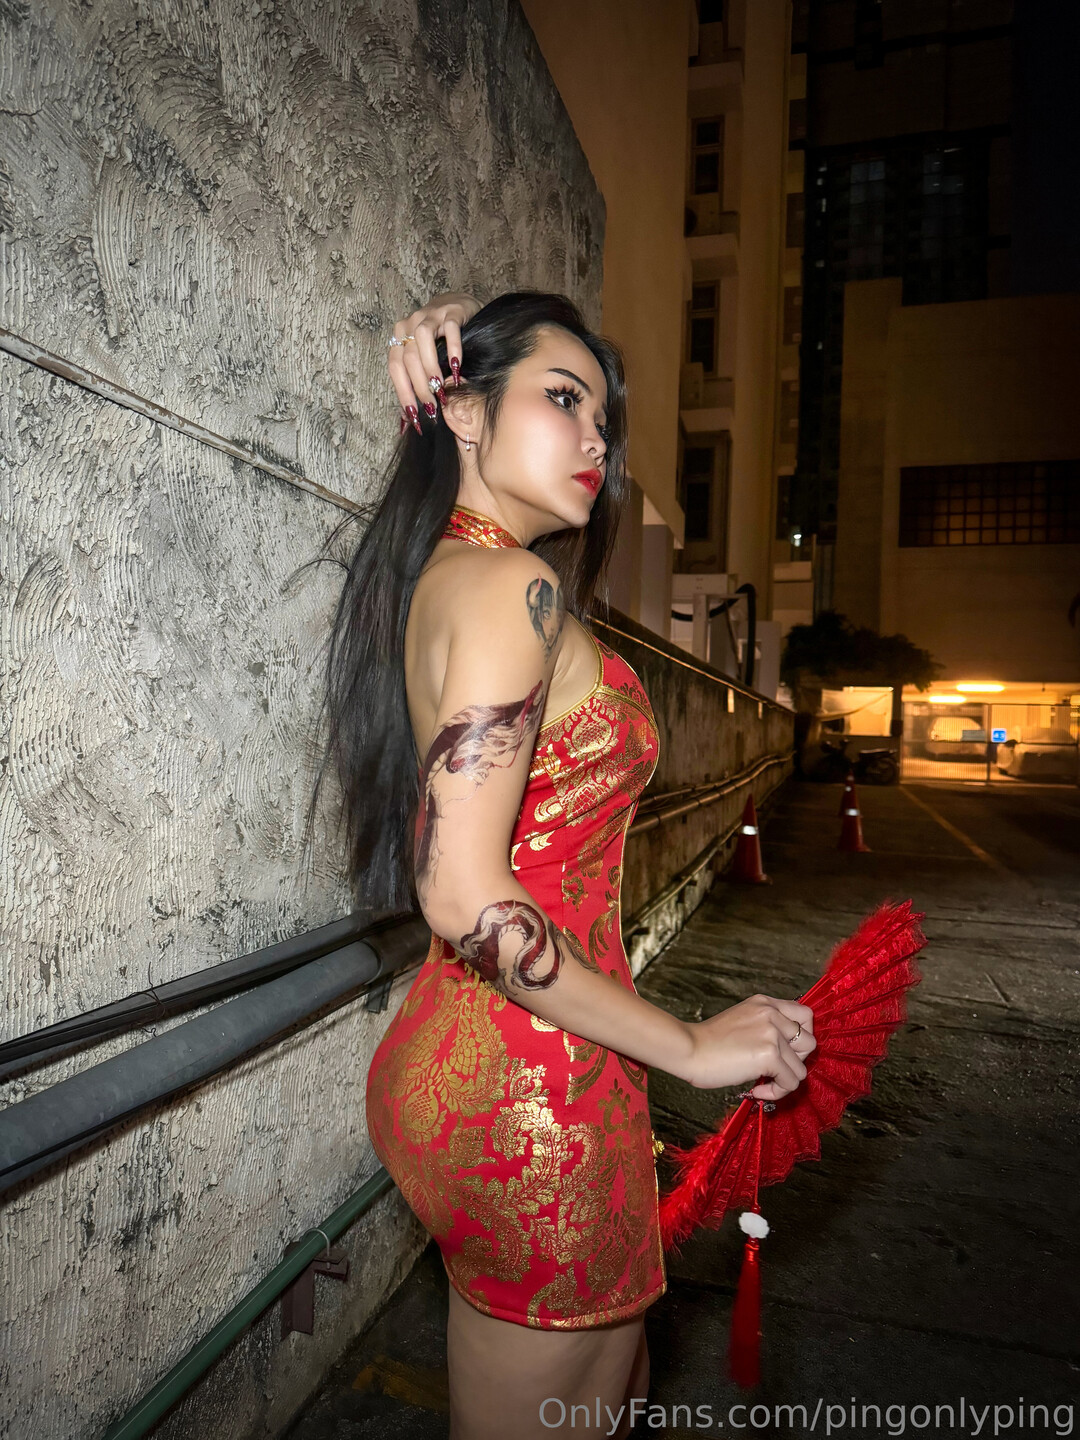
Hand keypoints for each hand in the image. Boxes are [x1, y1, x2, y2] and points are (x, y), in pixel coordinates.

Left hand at [388, 291, 481, 430]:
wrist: (458, 304)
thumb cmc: (440, 337)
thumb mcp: (423, 357)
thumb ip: (415, 381)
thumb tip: (406, 419)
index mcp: (399, 336)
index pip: (395, 367)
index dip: (402, 392)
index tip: (413, 415)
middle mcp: (410, 324)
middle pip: (409, 358)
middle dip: (420, 387)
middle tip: (432, 408)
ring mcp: (430, 315)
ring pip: (423, 342)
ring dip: (431, 369)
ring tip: (441, 390)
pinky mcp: (451, 311)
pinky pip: (449, 331)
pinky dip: (453, 350)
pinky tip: (456, 368)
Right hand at [684, 994, 816, 1101]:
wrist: (689, 1049)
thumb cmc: (708, 1041)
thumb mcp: (742, 1020)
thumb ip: (765, 1026)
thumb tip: (785, 1051)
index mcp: (765, 1003)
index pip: (805, 1015)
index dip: (801, 1038)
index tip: (786, 1052)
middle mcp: (771, 1013)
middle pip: (809, 1042)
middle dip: (795, 1061)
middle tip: (773, 1069)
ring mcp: (772, 1033)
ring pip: (801, 1068)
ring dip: (784, 1081)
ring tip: (763, 1084)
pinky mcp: (770, 1055)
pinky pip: (790, 1082)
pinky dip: (777, 1092)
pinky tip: (758, 1090)